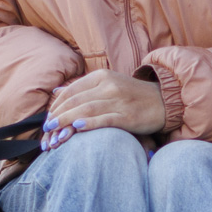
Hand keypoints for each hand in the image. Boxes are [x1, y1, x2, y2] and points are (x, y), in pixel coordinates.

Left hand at [41, 69, 167, 151]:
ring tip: (55, 135)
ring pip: (86, 110)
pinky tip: (76, 129)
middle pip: (75, 102)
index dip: (56, 107)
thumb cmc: (133, 96)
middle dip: (58, 118)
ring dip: (67, 123)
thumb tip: (57, 91)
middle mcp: (109, 85)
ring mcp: (119, 100)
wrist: (165, 101)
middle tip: (47, 132)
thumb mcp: (108, 83)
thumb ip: (84, 88)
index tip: (46, 122)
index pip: (71, 91)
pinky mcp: (128, 116)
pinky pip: (105, 119)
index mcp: (101, 76)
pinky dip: (89, 124)